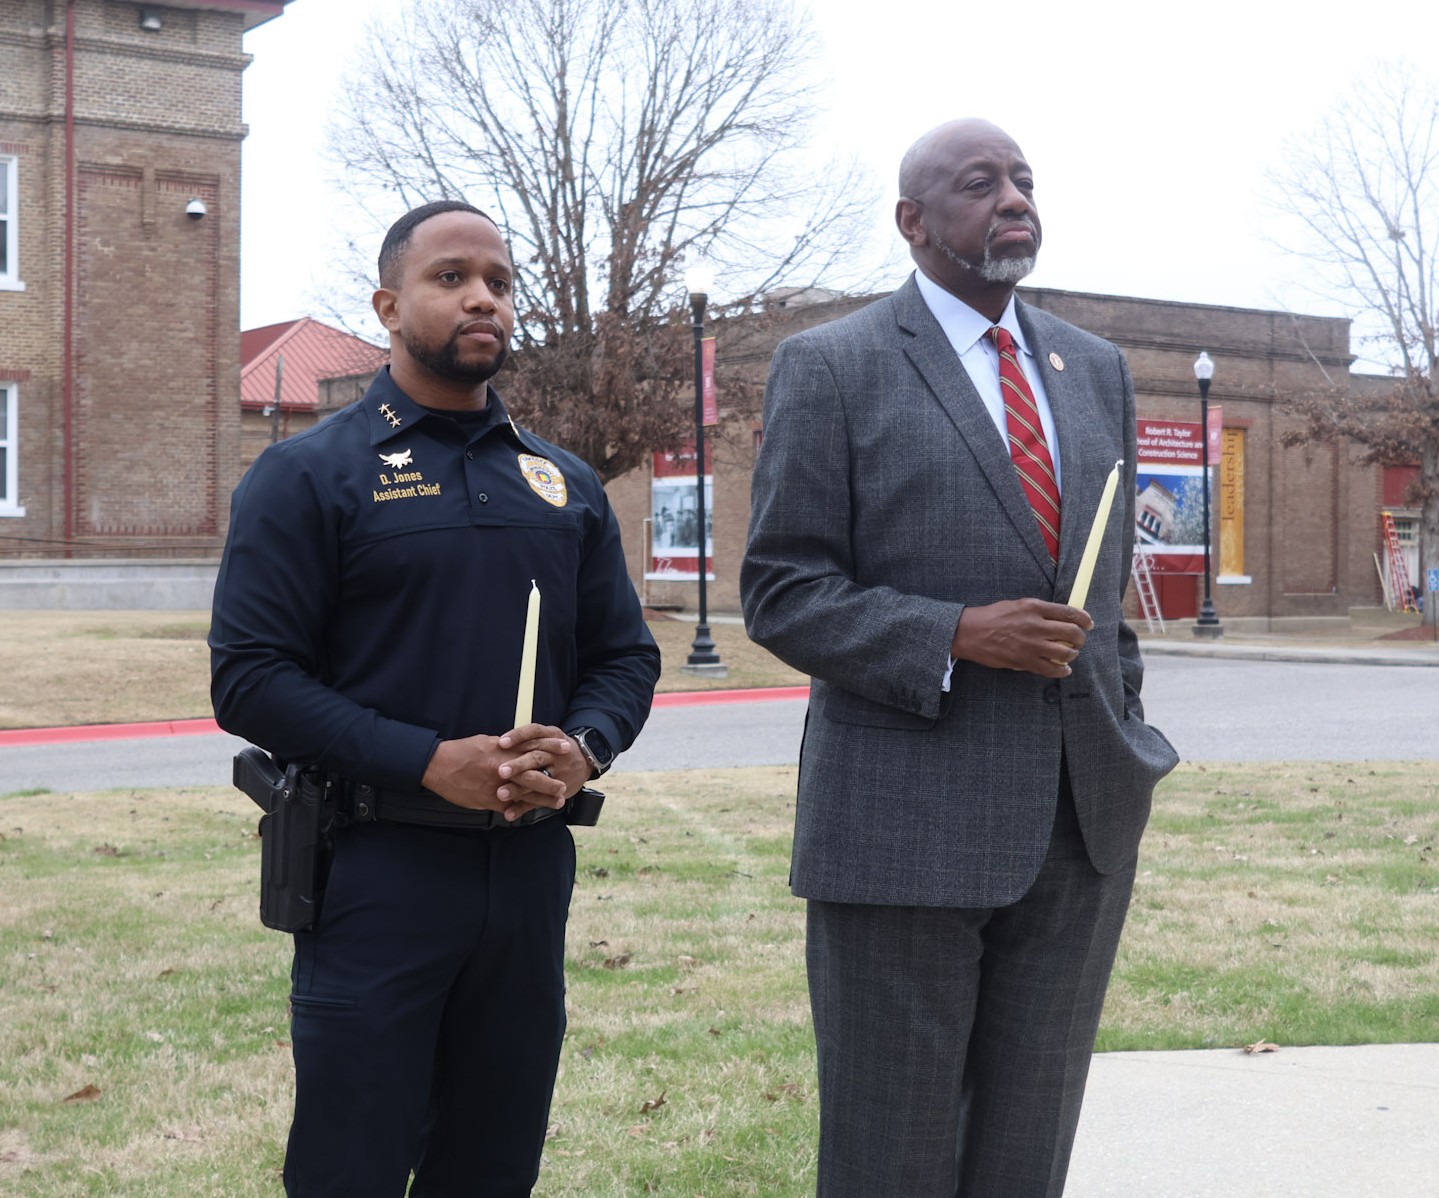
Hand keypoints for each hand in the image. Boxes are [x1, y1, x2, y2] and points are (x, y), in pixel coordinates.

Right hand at [420, 725, 580, 821]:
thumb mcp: (486, 742)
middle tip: (565, 786)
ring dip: (542, 799)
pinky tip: (528, 813)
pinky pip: (508, 806)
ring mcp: (497, 786)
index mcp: (504, 751)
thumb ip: (504, 747)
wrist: (438, 766)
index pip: (534, 748)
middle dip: (551, 782)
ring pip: (525, 794)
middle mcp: (504, 769)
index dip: (551, 749)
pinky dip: (519, 810)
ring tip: (556, 802)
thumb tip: (517, 746)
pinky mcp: (488, 800)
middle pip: (534, 775)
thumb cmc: (461, 751)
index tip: (565, 750)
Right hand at [950, 598, 1092, 678]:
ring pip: (1065, 652)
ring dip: (1072, 654)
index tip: (1088, 623)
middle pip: (1071, 632)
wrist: (971, 632)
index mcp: (1034, 607)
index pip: (1069, 612)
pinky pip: (1051, 669)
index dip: (1084, 619)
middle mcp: (1036, 625)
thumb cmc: (992, 617)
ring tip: (1070, 654)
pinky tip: (1063, 669)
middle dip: (1081, 638)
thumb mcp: (1018, 605)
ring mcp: (1031, 644)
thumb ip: (1039, 611)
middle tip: (1080, 640)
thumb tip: (1059, 618)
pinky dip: (1061, 671)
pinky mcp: (1025, 660)